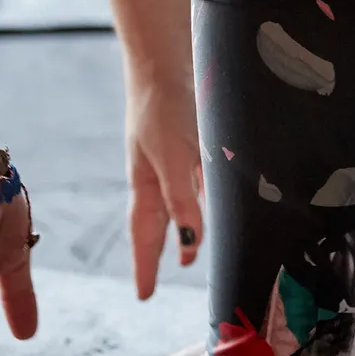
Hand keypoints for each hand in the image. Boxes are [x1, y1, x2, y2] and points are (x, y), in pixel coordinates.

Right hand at [126, 81, 204, 299]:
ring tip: (187, 253)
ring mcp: (170, 158)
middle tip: (157, 282)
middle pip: (156, 224)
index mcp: (146, 184)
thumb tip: (189, 245)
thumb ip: (181, 201)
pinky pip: (192, 181)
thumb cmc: (162, 108)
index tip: (143, 295)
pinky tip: (211, 200)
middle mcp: (156, 175)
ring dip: (180, 228)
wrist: (163, 59)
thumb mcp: (173, 158)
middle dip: (157, 253)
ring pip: (175, 203)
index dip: (145, 266)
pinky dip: (198, 197)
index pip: (144, 236)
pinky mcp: (186, 142)